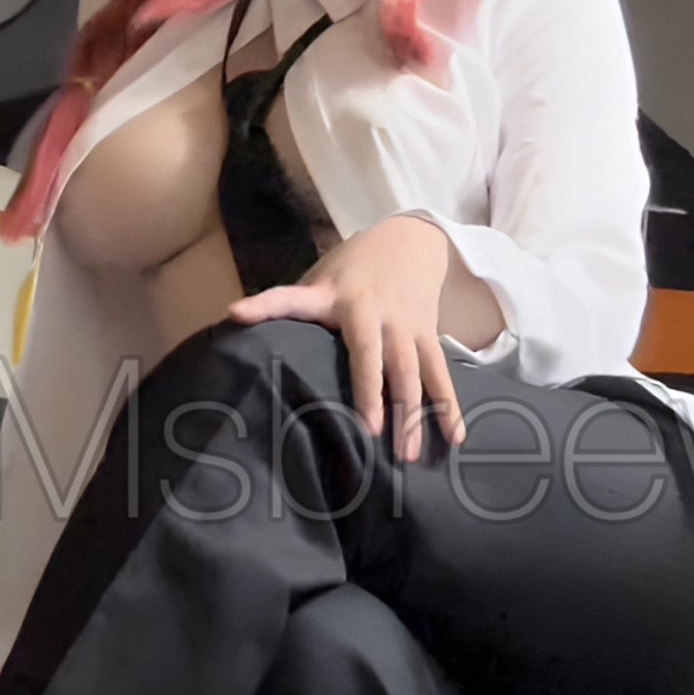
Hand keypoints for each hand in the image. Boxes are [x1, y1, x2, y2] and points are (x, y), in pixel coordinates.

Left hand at [224, 216, 467, 461]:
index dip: (265, 306)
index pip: (291, 299)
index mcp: (333, 295)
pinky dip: (448, 406)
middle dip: (372, 392)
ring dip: (413, 415)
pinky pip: (440, 374)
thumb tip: (239, 329)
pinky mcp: (428, 335)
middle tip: (371, 433)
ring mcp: (404, 324)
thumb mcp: (319, 277)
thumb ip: (291, 306)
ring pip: (411, 372)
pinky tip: (455, 437)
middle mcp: (371, 310)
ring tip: (409, 455)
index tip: (238, 314)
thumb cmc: (353, 269)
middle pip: (372, 355)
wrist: (412, 239)